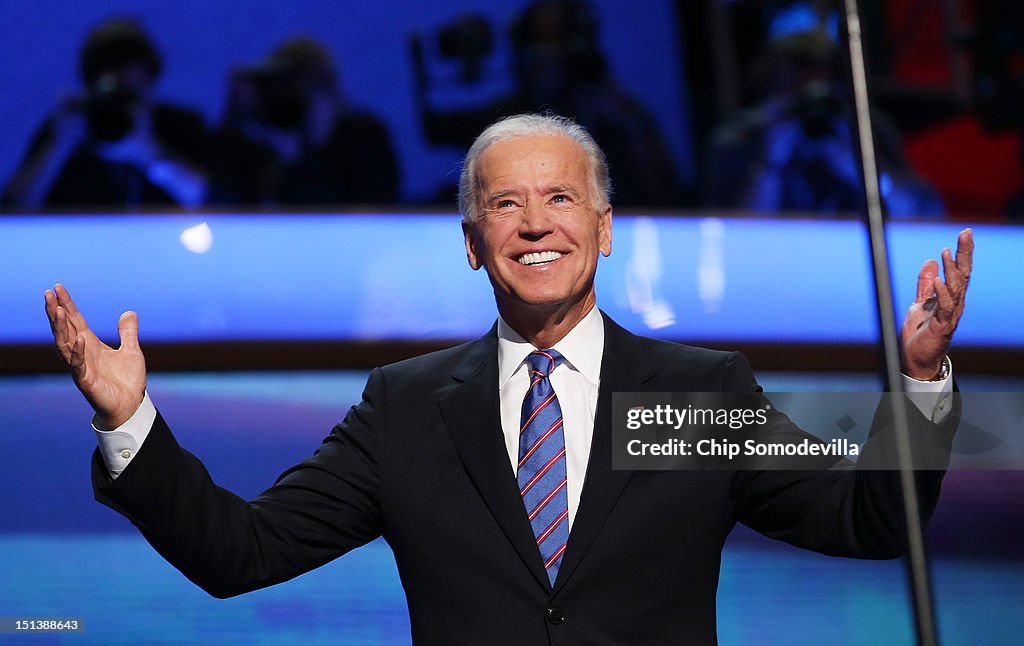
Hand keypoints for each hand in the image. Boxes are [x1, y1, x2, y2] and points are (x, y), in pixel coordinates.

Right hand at [44, 284, 146, 428]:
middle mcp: (82, 354)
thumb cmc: (127, 381)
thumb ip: (128, 332)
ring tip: (57, 310)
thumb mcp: (132, 351)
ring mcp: (81, 367)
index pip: (75, 321)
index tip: (57, 288)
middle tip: (48, 294)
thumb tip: (129, 312)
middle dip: (55, 311)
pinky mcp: (86, 381)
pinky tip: (80, 338)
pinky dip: (78, 352)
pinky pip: (79, 365)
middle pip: (65, 329)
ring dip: (61, 328)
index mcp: (90, 345)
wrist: (131, 406)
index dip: (67, 305)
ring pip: (65, 344)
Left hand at [901, 228, 973, 379]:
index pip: (960, 270)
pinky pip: (944, 307)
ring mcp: (950, 315)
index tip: (965, 232)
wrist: (915, 358)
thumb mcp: (919, 302)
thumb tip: (929, 262)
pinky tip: (937, 281)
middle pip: (963, 274)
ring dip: (952, 270)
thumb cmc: (920, 332)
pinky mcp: (942, 326)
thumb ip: (924, 284)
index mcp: (951, 296)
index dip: (963, 251)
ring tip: (947, 252)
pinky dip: (941, 293)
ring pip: (956, 289)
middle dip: (964, 253)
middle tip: (966, 234)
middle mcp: (955, 303)